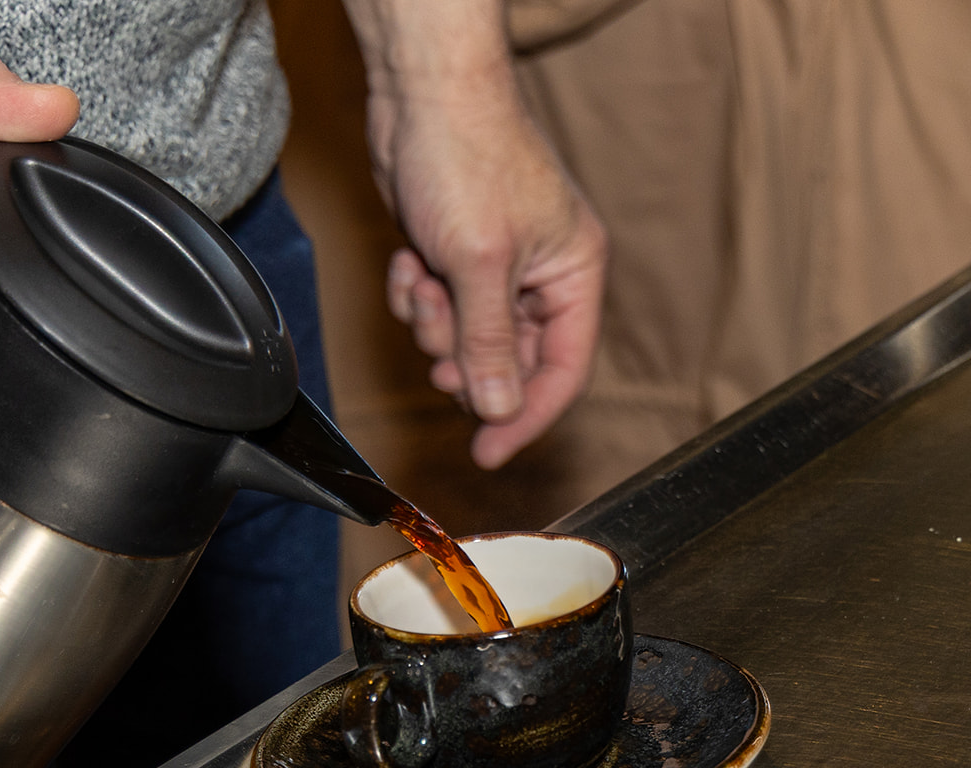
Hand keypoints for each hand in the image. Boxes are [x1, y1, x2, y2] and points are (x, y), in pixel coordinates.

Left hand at [345, 0, 606, 468]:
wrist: (420, 100)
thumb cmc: (467, 158)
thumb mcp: (479, 263)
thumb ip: (490, 342)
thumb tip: (501, 408)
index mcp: (573, 276)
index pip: (563, 371)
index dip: (526, 417)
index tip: (487, 452)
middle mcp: (541, 278)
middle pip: (508, 363)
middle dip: (466, 360)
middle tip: (441, 353)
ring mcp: (496, 270)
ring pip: (462, 341)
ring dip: (434, 325)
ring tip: (426, 282)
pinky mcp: (454, 259)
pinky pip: (434, 309)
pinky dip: (415, 296)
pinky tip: (409, 262)